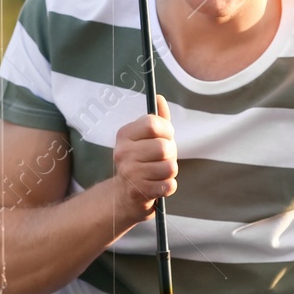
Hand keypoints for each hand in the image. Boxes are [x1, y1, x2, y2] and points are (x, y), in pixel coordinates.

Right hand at [112, 95, 176, 221]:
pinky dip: (168, 186)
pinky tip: (158, 185)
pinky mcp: (139, 192)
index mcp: (125, 135)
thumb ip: (157, 119)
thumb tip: (159, 98)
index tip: (166, 136)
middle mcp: (123, 152)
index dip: (166, 130)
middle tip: (162, 158)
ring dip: (170, 171)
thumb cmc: (141, 161)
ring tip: (159, 172)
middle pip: (164, 147)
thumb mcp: (146, 138)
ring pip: (169, 167)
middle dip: (171, 154)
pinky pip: (169, 185)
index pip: (153, 124)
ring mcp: (130, 173)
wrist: (124, 194)